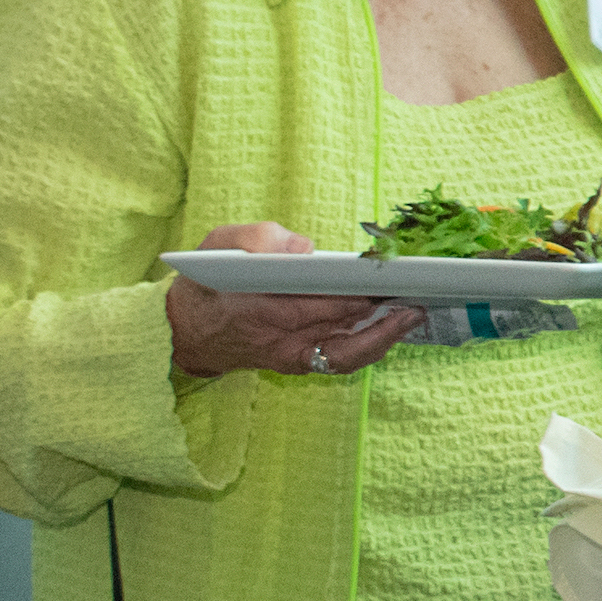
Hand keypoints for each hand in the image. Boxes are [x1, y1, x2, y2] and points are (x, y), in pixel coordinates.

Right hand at [163, 223, 423, 380]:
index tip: (377, 284)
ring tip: (414, 313)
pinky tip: (394, 328)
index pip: (306, 305)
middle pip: (335, 325)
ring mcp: (289, 355)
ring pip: (345, 352)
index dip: (345, 297)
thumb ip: (256, 237)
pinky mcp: (298, 363)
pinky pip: (341, 361)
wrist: (187, 331)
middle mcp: (275, 337)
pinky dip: (370, 347)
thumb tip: (303, 248)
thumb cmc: (206, 281)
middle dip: (376, 310)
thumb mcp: (218, 244)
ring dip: (383, 335)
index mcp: (253, 306)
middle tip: (414, 291)